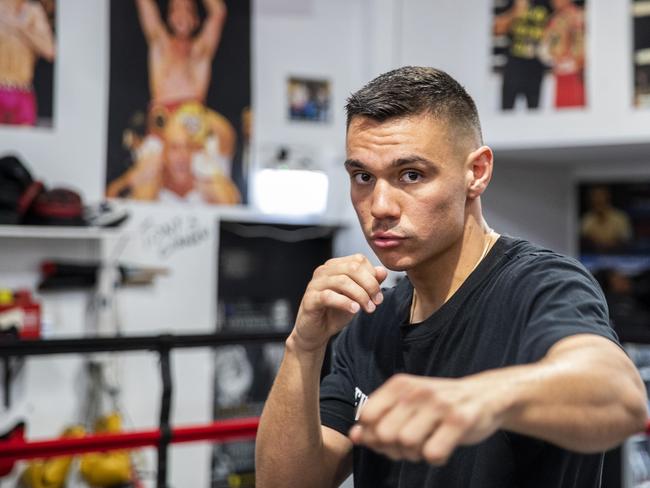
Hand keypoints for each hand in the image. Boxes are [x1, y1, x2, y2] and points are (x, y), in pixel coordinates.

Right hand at [291, 254, 386, 352]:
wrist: (316, 332)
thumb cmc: (335, 312)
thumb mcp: (357, 297)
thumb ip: (369, 283)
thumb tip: (382, 271)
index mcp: (335, 266)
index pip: (358, 260)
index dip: (373, 276)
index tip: (378, 295)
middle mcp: (324, 271)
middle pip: (352, 268)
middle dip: (369, 285)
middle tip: (377, 301)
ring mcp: (315, 284)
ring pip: (342, 281)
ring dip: (360, 295)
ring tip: (368, 308)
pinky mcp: (310, 299)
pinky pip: (328, 296)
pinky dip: (345, 303)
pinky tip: (354, 310)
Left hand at [349, 373, 508, 464]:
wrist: (484, 395)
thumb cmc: (438, 404)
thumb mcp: (406, 405)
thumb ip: (379, 420)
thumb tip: (354, 436)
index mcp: (399, 385)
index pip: (367, 416)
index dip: (373, 435)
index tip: (389, 437)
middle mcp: (416, 391)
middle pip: (385, 434)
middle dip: (393, 448)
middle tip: (410, 445)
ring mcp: (439, 404)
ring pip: (407, 443)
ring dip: (414, 454)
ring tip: (426, 444)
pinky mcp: (460, 420)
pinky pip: (433, 453)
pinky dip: (436, 458)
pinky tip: (443, 447)